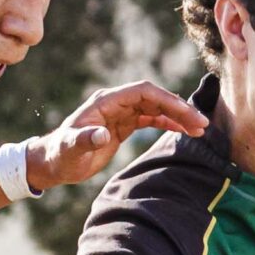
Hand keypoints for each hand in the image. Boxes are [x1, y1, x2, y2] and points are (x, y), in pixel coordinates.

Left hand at [28, 80, 209, 190]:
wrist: (54, 163)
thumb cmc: (60, 155)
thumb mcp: (71, 149)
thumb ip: (86, 140)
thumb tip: (102, 134)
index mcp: (106, 101)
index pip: (143, 92)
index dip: (166, 100)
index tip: (186, 113)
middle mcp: (115, 103)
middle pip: (154, 98)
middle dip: (178, 109)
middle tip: (201, 124)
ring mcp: (120, 113)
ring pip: (155, 108)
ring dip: (177, 116)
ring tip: (198, 129)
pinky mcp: (123, 126)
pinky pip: (150, 119)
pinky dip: (167, 123)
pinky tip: (183, 131)